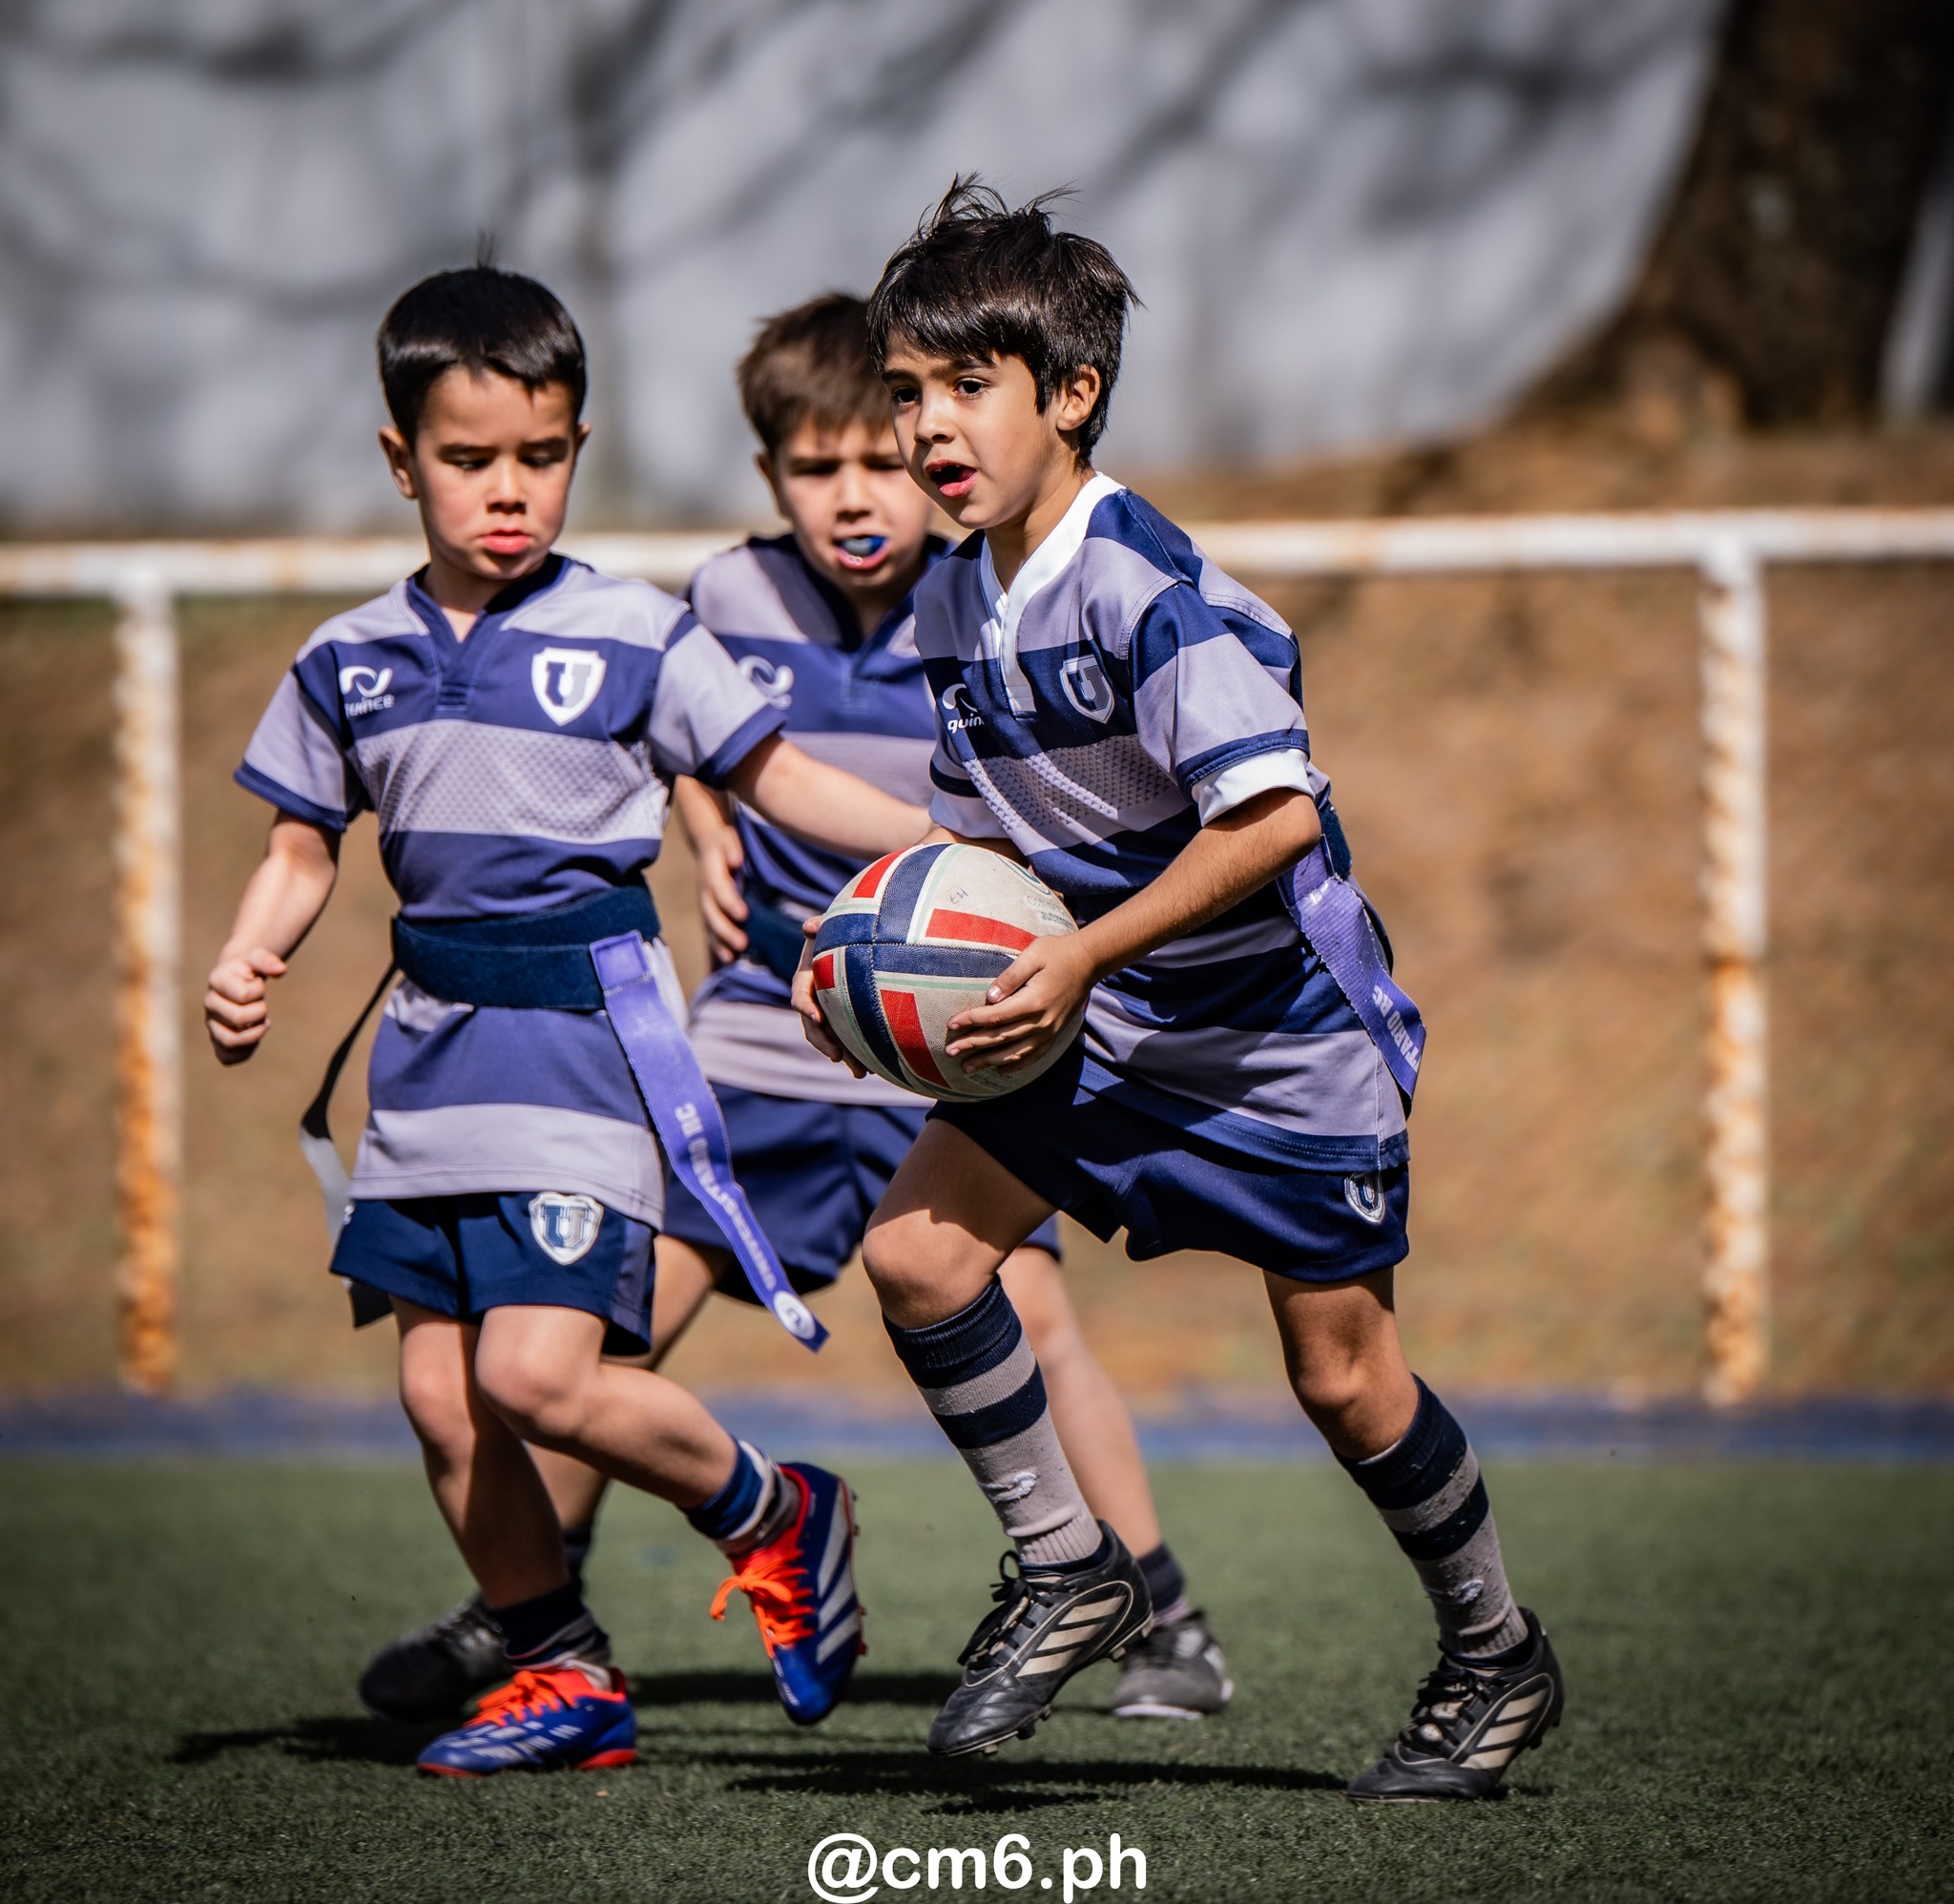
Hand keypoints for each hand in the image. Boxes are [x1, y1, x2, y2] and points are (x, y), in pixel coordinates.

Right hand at [204, 946, 288, 1064]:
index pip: (242, 995)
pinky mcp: (217, 1039)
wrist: (235, 979)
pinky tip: (255, 1039)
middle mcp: (209, 1003)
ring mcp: (211, 1024)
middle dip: (260, 1011)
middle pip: (239, 1018)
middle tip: (261, 1005)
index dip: (258, 991)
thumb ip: (267, 960)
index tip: (257, 984)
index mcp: (216, 980)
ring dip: (254, 1035)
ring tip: (261, 1023)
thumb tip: (281, 970)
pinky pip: (226, 1057)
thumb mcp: (256, 957)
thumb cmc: (248, 968)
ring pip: (229, 1042)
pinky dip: (245, 1053)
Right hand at [695, 825, 747, 964]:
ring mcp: (705, 903)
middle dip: (725, 930)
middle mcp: (705, 890)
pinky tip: (729, 959)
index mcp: (711, 871)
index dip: (729, 902)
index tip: (743, 915)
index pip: (719, 889)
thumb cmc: (726, 842)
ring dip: (719, 942)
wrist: (708, 844)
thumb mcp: (729, 838)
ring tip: (732, 957)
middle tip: (742, 943)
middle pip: (712, 913)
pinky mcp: (708, 911)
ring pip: (709, 925)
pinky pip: (710, 930)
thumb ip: (732, 847)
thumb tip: (736, 859)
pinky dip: (717, 946)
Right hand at [791, 920, 865, 1076]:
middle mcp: (816, 999)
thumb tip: (808, 926)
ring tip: (861, 1074)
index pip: (800, 995)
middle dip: (823, 1042)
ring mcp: (830, 1010)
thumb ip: (820, 926)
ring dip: (845, 1056)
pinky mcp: (846, 1018)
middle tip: (836, 1056)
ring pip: (833, 1038)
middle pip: (813, 1026)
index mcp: (806, 978)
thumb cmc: (840, 929)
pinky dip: (859, 1052)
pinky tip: (875, 1068)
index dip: (806, 1007)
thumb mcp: (830, 925)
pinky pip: (849, 1038)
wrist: (857, 939)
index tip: (817, 1018)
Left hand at [944, 934, 1095, 1072]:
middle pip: (1000, 1038)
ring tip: (968, 1067)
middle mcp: (1041, 1021)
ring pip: (1014, 1052)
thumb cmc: (1057, 953)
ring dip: (989, 1061)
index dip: (971, 1021)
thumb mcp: (1032, 955)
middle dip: (973, 1046)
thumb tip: (989, 998)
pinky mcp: (1055, 1034)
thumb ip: (1010, 977)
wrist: (1089, 962)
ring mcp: (1049, 1030)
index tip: (951, 1025)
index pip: (995, 1016)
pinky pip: (1033, 1055)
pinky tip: (1000, 1070)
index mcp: (1033, 1001)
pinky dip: (1016, 1065)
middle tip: (950, 1052)